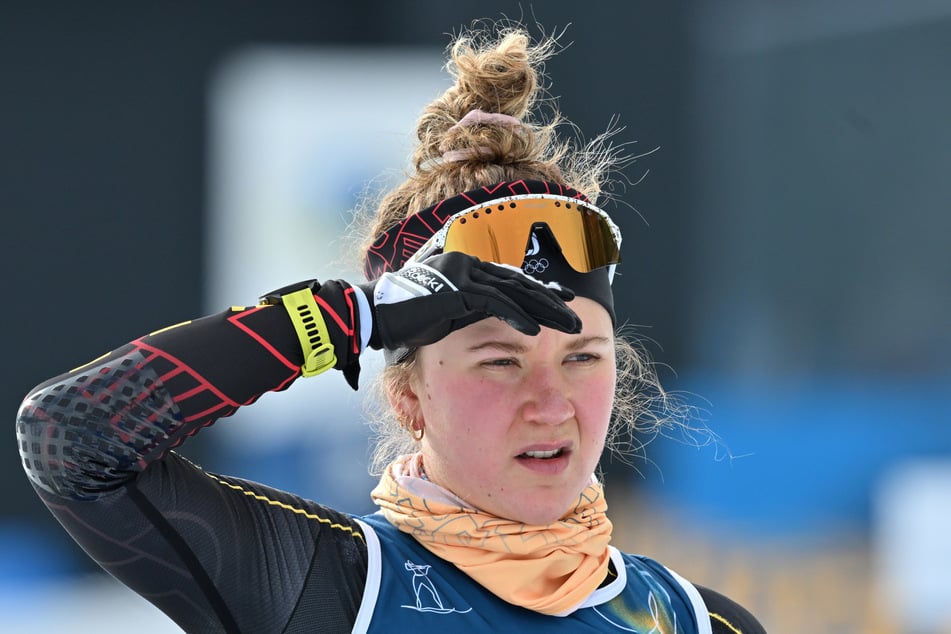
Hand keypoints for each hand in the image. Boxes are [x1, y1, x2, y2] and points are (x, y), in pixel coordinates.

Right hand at [360, 251, 580, 351]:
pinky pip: (494, 304)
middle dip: (552, 303)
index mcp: (468, 267)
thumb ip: (468, 309)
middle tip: (579, 319)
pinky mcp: (456, 290)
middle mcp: (469, 265)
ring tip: (570, 326)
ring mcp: (463, 274)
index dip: (542, 291)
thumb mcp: (445, 312)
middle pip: (520, 284)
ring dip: (545, 311)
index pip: (512, 279)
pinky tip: (536, 331)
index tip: (566, 302)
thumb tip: (490, 320)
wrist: (373, 316)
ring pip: (515, 292)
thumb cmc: (406, 319)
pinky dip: (517, 317)